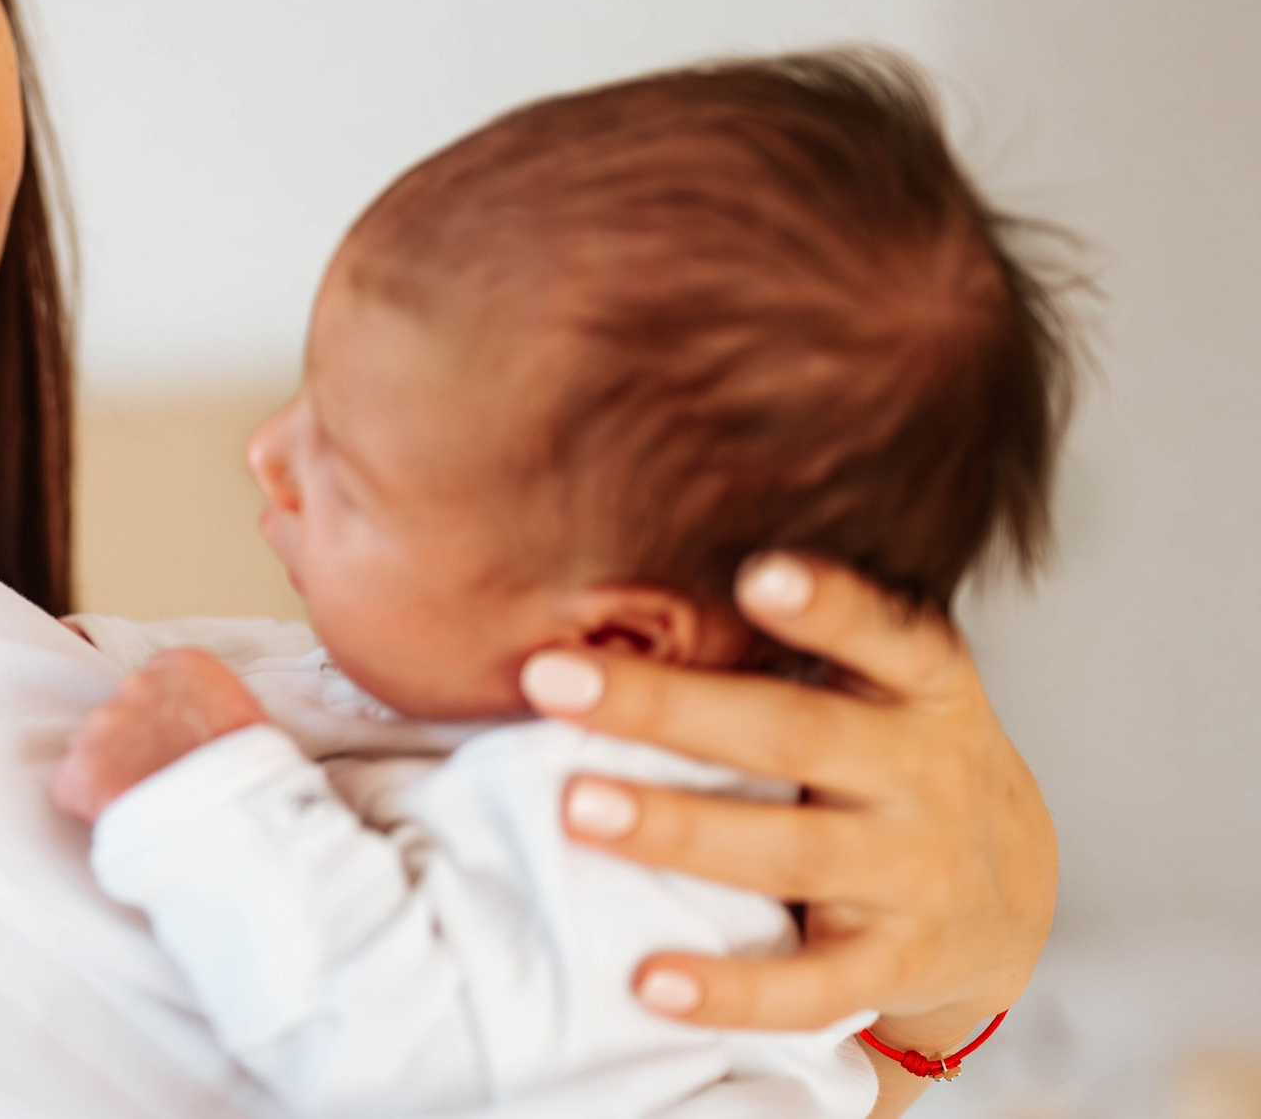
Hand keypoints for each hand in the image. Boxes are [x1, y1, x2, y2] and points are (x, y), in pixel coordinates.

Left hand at [51, 648, 267, 822]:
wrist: (239, 815)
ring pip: (95, 749)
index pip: (157, 683)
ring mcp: (104, 724)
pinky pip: (72, 788)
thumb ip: (213, 712)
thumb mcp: (250, 721)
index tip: (172, 747)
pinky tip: (119, 821)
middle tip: (159, 780)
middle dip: (135, 746)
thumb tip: (203, 734)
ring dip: (113, 773)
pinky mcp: (80, 769)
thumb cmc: (258, 776)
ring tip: (144, 805)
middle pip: (123, 714)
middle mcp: (137, 684)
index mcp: (185, 665)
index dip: (164, 722)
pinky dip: (89, 806)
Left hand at [522, 553, 1055, 1051]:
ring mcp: (915, 875)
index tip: (757, 574)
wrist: (1010, 895)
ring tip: (578, 809)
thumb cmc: (895, 757)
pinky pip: (811, 986)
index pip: (888, 636)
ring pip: (791, 853)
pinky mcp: (897, 966)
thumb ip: (794, 647)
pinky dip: (731, 989)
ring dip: (678, 830)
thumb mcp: (883, 687)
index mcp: (923, 690)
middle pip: (793, 735)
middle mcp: (926, 776)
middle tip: (553, 682)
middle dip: (667, 709)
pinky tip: (650, 979)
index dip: (829, 606)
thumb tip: (627, 604)